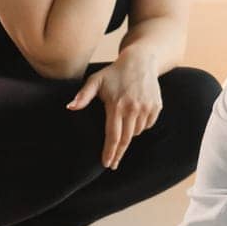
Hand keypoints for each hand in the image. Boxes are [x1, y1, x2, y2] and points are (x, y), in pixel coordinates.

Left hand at [65, 54, 162, 168]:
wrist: (141, 60)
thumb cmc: (114, 72)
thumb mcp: (96, 80)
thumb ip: (83, 95)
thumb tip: (70, 107)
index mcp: (117, 105)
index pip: (113, 136)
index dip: (109, 152)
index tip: (106, 164)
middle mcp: (133, 108)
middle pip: (126, 139)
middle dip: (118, 154)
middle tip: (113, 164)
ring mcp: (146, 108)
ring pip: (137, 132)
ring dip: (129, 136)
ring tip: (123, 127)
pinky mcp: (156, 106)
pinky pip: (147, 125)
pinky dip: (141, 126)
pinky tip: (134, 118)